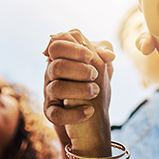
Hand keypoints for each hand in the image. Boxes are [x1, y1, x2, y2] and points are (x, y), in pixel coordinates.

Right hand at [43, 30, 114, 157]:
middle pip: (56, 65)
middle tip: (95, 74)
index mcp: (61, 57)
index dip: (73, 48)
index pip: (56, 44)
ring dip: (79, 89)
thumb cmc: (91, 81)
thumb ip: (104, 51)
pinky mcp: (50, 113)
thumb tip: (109, 54)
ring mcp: (49, 93)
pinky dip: (74, 113)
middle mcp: (51, 74)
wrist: (90, 114)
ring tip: (95, 91)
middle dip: (79, 69)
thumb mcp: (99, 62)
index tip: (90, 55)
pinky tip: (90, 111)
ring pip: (56, 88)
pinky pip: (56, 114)